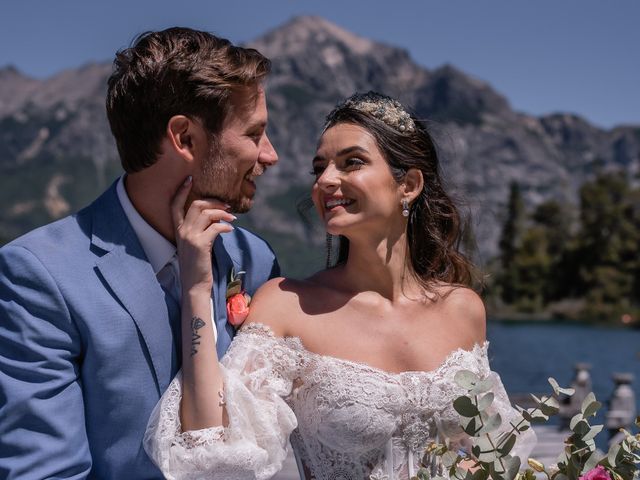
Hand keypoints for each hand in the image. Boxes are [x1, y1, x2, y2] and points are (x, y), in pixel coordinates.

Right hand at [171, 176, 235, 293]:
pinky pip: (216, 227)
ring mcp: (190, 237)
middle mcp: (182, 231)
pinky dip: (226, 226)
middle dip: (214, 201)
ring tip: (233, 217)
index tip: (191, 178)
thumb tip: (217, 216)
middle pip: (197, 204)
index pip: (175, 205)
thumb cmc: (198, 264)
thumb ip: (201, 229)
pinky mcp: (200, 244)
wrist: (195, 284)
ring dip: (223, 212)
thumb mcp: (196, 243)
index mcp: (178, 229)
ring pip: (207, 213)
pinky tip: (231, 229)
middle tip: (227, 206)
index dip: (181, 190)